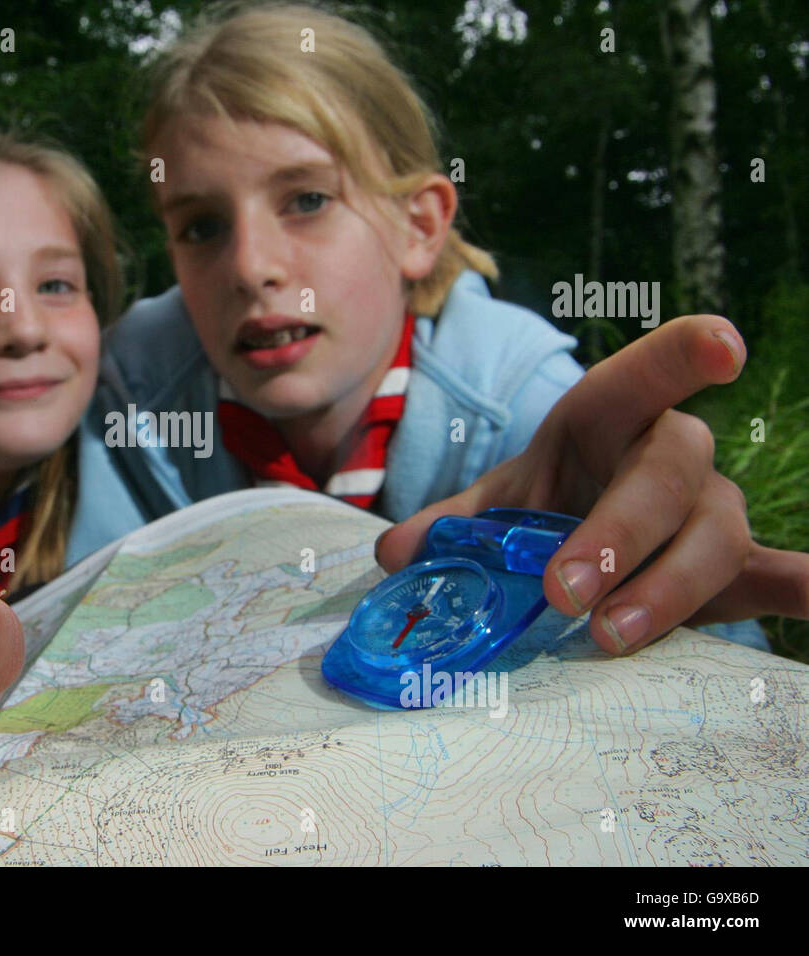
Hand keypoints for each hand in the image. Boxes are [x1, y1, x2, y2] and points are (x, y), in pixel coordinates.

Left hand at [376, 316, 808, 654]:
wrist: (585, 529)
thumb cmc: (547, 498)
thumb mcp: (497, 501)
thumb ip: (449, 523)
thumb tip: (394, 552)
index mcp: (607, 418)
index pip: (643, 376)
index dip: (682, 356)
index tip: (726, 345)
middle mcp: (671, 454)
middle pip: (668, 474)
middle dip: (619, 532)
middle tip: (564, 591)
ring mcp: (709, 510)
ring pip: (715, 535)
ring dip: (666, 586)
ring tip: (609, 635)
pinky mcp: (732, 568)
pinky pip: (772, 575)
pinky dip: (795, 589)